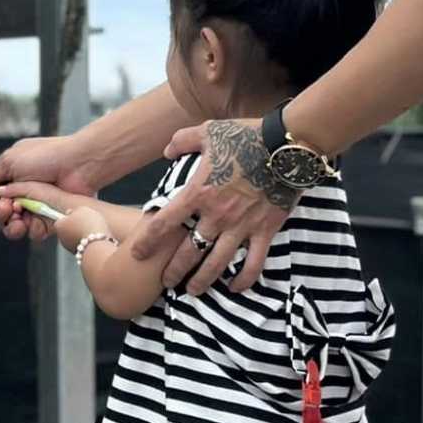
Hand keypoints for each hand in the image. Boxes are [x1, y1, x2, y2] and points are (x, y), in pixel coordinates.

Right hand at [0, 135, 96, 240]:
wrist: (78, 164)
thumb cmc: (45, 157)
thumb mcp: (11, 161)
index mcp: (10, 178)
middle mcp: (21, 194)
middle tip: (6, 206)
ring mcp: (36, 208)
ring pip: (13, 227)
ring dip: (11, 225)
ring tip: (18, 217)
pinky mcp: (50, 220)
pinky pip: (34, 233)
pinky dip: (31, 230)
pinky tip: (34, 222)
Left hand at [50, 202, 111, 256]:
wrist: (98, 245)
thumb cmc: (89, 226)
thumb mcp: (83, 210)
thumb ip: (75, 210)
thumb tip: (71, 213)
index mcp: (59, 226)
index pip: (62, 219)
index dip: (70, 216)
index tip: (78, 215)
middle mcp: (62, 239)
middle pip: (69, 229)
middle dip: (77, 226)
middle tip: (88, 222)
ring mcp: (70, 248)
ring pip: (77, 238)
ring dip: (84, 235)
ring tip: (94, 231)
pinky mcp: (80, 255)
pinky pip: (84, 246)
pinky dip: (89, 243)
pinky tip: (96, 239)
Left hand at [130, 119, 292, 293]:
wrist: (285, 147)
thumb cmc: (245, 136)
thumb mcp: (207, 131)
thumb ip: (182, 141)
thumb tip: (167, 151)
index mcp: (198, 193)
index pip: (164, 223)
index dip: (148, 241)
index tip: (136, 254)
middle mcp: (217, 215)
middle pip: (189, 252)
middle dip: (174, 270)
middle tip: (165, 282)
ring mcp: (242, 226)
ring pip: (217, 263)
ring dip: (203, 280)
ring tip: (192, 291)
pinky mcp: (265, 231)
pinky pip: (254, 263)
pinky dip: (244, 278)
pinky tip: (235, 288)